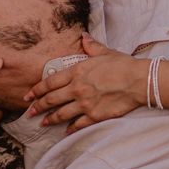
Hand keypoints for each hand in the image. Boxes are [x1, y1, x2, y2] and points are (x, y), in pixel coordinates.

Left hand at [26, 36, 146, 133]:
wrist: (139, 81)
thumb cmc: (123, 65)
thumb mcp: (105, 52)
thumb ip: (91, 46)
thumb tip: (84, 37)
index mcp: (77, 71)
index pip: (50, 82)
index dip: (36, 90)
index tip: (28, 96)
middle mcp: (77, 88)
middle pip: (51, 100)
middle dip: (38, 107)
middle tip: (29, 112)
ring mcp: (85, 103)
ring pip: (61, 114)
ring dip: (50, 119)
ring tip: (43, 123)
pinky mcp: (95, 115)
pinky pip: (78, 124)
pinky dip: (71, 128)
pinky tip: (66, 131)